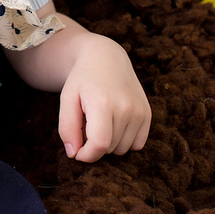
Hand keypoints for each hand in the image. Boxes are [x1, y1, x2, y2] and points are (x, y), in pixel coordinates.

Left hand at [59, 34, 150, 161]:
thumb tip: (74, 155)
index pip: (99, 145)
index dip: (87, 155)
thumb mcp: (67, 99)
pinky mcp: (147, 114)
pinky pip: (137, 145)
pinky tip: (115, 123)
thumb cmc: (82, 80)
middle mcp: (125, 108)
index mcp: (103, 103)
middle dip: (95, 144)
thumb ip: (67, 128)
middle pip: (109, 148)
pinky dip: (124, 140)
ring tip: (101, 120)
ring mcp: (139, 111)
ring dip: (109, 142)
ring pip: (122, 149)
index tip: (78, 153)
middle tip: (88, 123)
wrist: (106, 58)